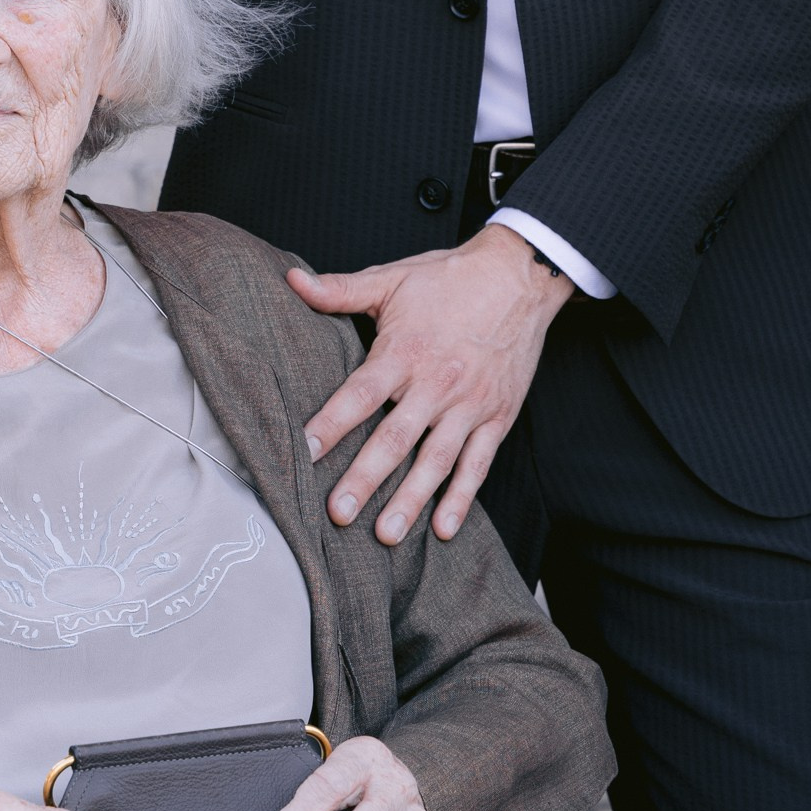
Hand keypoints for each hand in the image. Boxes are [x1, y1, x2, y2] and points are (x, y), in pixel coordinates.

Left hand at [287, 224, 568, 542]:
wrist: (519, 275)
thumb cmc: (448, 278)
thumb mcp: (392, 279)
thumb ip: (340, 289)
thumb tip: (292, 280)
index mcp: (404, 352)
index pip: (359, 395)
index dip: (330, 424)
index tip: (302, 453)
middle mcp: (436, 383)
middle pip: (395, 439)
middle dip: (364, 479)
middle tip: (337, 514)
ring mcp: (469, 404)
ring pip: (436, 461)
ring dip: (410, 500)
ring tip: (384, 534)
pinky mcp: (497, 416)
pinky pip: (478, 464)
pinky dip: (462, 498)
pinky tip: (443, 528)